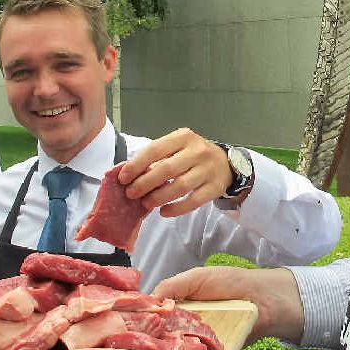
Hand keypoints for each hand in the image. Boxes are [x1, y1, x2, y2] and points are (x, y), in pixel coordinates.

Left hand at [118, 128, 236, 217]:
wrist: (227, 163)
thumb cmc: (193, 155)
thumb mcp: (177, 147)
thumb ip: (156, 157)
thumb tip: (127, 173)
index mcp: (183, 137)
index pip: (155, 149)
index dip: (136, 165)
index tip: (123, 178)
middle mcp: (197, 151)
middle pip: (166, 169)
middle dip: (144, 183)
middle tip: (131, 194)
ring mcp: (208, 170)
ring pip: (179, 186)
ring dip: (159, 197)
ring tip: (146, 203)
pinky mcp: (215, 188)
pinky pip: (193, 201)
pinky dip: (176, 208)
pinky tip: (164, 212)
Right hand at [154, 266, 304, 344]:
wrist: (263, 302)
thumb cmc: (231, 284)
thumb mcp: (197, 277)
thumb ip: (171, 286)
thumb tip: (147, 301)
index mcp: (175, 305)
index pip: (151, 317)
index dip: (139, 322)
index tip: (129, 328)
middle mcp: (181, 326)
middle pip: (157, 338)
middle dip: (148, 343)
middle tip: (140, 347)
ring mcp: (194, 344)